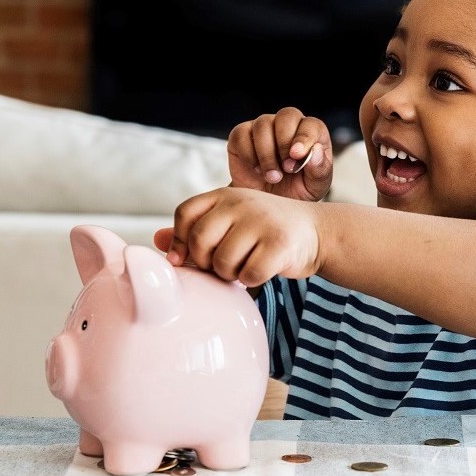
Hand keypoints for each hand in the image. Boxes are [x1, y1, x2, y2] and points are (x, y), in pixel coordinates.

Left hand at [153, 187, 321, 286]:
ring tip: (244, 267)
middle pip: (201, 240)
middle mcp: (242, 203)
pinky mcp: (280, 244)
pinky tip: (261, 272)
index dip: (182, 241)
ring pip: (223, 262)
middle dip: (206, 263)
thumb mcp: (233, 222)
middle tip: (222, 267)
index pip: (186, 214)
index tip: (189, 259)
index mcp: (225, 195)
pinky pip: (249, 274)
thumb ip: (197, 230)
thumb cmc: (267, 231)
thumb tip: (157, 242)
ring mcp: (262, 222)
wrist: (318, 232)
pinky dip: (251, 281)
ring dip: (230, 274)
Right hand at [227, 107, 332, 201]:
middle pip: (286, 116)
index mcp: (311, 135)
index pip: (311, 124)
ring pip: (262, 124)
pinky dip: (248, 154)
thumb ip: (320, 170)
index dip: (305, 136)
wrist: (268, 206)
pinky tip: (257, 170)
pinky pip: (241, 134)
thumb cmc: (296, 192)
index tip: (297, 155)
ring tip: (273, 177)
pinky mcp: (241, 136)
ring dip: (267, 154)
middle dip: (285, 142)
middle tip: (287, 168)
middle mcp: (287, 126)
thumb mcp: (315, 187)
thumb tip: (316, 151)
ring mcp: (263, 129)